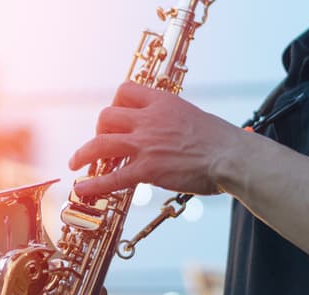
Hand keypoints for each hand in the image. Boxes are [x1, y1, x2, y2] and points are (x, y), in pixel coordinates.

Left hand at [68, 81, 244, 195]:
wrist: (233, 157)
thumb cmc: (222, 141)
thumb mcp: (193, 117)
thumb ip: (173, 120)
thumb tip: (167, 128)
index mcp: (162, 102)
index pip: (125, 91)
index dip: (115, 104)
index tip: (115, 117)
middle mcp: (149, 119)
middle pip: (106, 116)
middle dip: (98, 130)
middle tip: (101, 143)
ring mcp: (146, 144)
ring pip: (100, 144)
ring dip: (83, 154)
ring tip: (75, 163)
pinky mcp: (147, 169)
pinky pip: (112, 177)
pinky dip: (94, 184)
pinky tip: (83, 189)